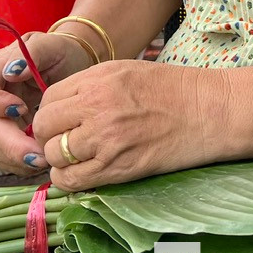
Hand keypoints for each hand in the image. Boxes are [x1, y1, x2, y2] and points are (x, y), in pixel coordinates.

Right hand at [0, 33, 87, 173]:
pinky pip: (8, 159)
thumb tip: (12, 72)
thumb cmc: (61, 52)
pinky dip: (24, 165)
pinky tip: (45, 161)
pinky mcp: (12, 138)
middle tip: (40, 155)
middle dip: (12, 144)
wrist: (73, 67)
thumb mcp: (50, 45)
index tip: (21, 107)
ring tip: (46, 160)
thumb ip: (32, 53)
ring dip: (18, 159)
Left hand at [35, 61, 228, 190]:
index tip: (60, 121)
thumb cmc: (172, 89)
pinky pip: (71, 180)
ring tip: (76, 158)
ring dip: (59, 159)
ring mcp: (105, 138)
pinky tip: (82, 173)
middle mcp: (96, 106)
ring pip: (53, 155)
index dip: (51, 113)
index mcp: (98, 79)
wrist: (208, 110)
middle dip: (48, 136)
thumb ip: (91, 86)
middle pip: (44, 127)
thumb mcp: (126, 71)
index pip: (49, 99)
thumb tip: (62, 107)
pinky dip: (69, 179)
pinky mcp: (117, 167)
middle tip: (63, 141)